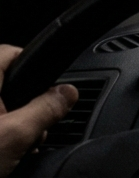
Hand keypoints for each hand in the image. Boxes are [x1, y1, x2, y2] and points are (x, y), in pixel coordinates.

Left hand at [0, 45, 77, 177]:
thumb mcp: (16, 135)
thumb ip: (46, 109)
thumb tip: (67, 93)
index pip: (9, 54)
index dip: (32, 68)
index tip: (47, 89)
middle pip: (4, 84)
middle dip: (24, 106)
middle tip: (30, 130)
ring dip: (8, 124)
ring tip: (14, 148)